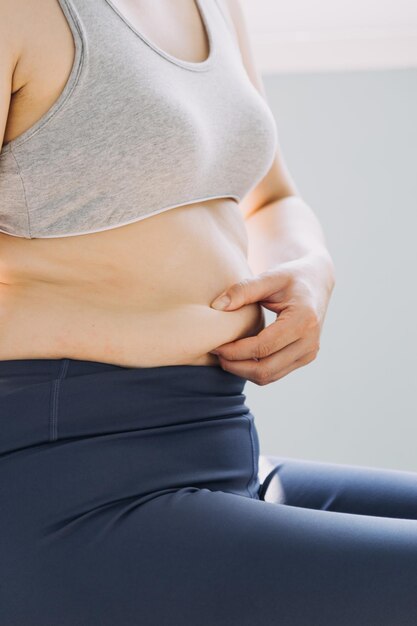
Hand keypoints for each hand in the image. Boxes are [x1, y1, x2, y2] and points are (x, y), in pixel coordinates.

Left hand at [209, 251, 335, 385]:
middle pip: (265, 369)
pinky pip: (274, 373)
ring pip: (269, 376)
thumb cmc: (291, 277)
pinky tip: (239, 356)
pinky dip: (253, 369)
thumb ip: (243, 289)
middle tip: (216, 353)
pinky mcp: (304, 358)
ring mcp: (309, 353)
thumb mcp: (269, 277)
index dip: (235, 351)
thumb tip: (217, 306)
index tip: (215, 345)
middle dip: (236, 366)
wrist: (315, 282)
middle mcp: (310, 342)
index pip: (263, 347)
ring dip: (243, 371)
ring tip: (224, 355)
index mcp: (303, 320)